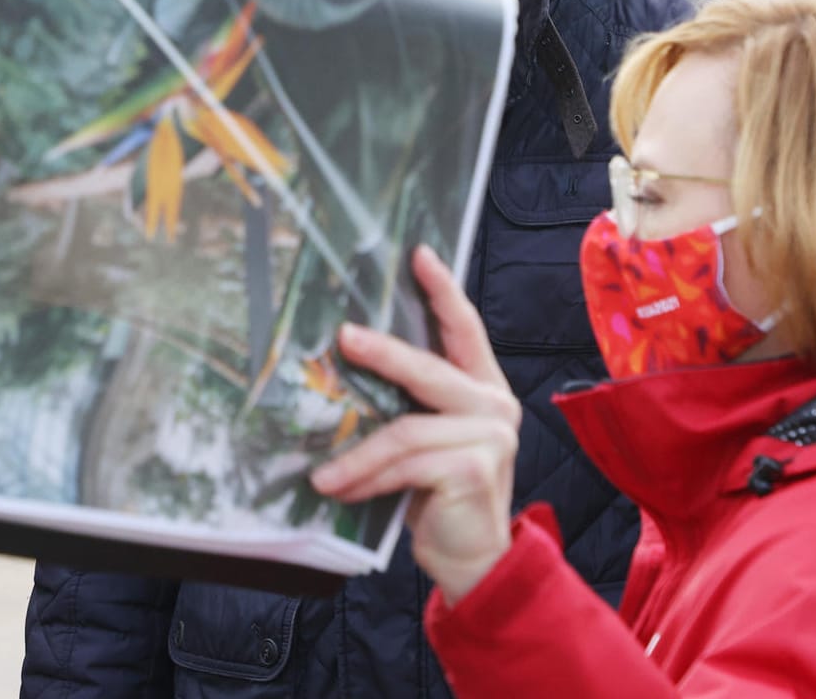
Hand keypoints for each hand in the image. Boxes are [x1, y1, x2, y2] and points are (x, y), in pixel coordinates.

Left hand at [310, 245, 519, 603]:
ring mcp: (489, 436)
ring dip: (356, 454)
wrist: (476, 560)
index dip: (443, 290)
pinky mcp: (472, 468)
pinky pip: (404, 463)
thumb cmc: (439, 495)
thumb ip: (407, 407)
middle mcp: (494, 405)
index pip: (464, 329)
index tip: (419, 254)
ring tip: (322, 473)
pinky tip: (339, 490)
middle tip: (343, 338)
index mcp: (483, 389)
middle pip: (428, 369)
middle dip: (382, 352)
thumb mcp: (425, 442)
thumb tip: (343, 368)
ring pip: (406, 428)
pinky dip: (366, 477)